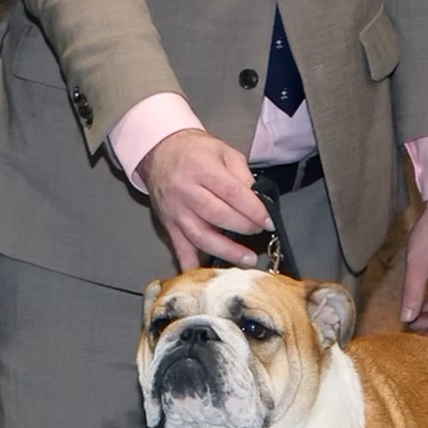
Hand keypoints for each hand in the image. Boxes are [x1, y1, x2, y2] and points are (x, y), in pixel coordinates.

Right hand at [137, 128, 272, 272]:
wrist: (159, 152)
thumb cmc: (194, 151)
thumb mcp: (223, 151)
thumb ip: (241, 174)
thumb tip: (257, 199)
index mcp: (202, 169)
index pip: (232, 193)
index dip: (253, 210)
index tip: (267, 220)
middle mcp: (186, 191)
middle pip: (217, 215)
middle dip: (243, 227)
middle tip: (259, 233)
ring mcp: (176, 211)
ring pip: (201, 236)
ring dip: (226, 251)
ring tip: (246, 259)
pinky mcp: (169, 224)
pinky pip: (180, 248)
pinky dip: (191, 265)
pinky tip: (205, 276)